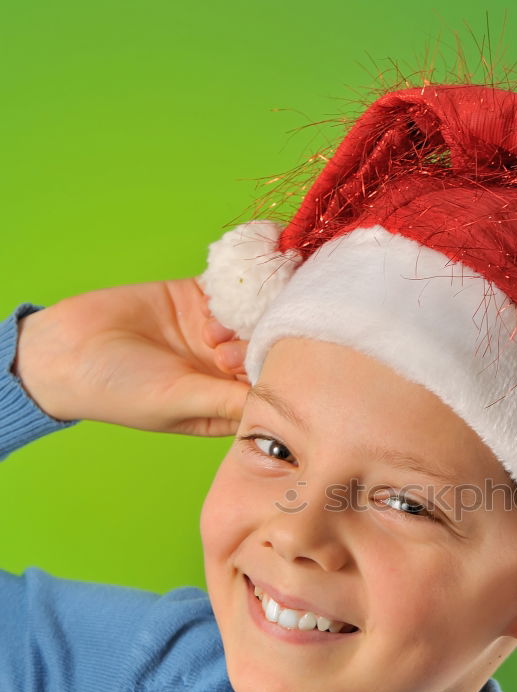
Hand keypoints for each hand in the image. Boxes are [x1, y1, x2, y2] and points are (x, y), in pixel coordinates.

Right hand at [13, 279, 250, 435]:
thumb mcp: (177, 400)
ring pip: (251, 317)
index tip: (254, 367)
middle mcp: (223, 369)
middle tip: (219, 350)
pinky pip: (227, 288)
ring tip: (207, 329)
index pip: (265, 387)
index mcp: (223, 403)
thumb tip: (275, 404)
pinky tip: (224, 291)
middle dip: (253, 345)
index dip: (269, 375)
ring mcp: (212, 332)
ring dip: (239, 319)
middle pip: (263, 349)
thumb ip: (227, 399)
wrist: (64, 350)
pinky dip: (233, 285)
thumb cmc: (118, 391)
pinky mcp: (195, 298)